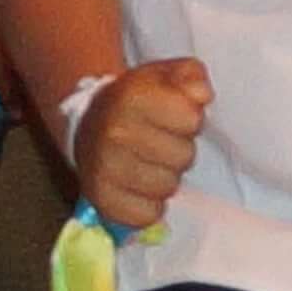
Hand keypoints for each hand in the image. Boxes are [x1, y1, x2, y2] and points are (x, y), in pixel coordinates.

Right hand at [74, 59, 212, 233]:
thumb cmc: (138, 99)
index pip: (191, 119)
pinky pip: (146, 215)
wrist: (89, 122)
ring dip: (165, 177)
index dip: (190, 119)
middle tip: (161, 142)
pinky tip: (139, 186)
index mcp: (132, 97)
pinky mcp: (100, 199)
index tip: (175, 116)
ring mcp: (104, 168)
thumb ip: (191, 76)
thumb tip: (202, 95)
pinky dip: (148, 205)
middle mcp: (115, 133)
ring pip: (167, 187)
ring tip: (149, 162)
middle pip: (184, 157)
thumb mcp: (166, 75)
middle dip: (179, 149)